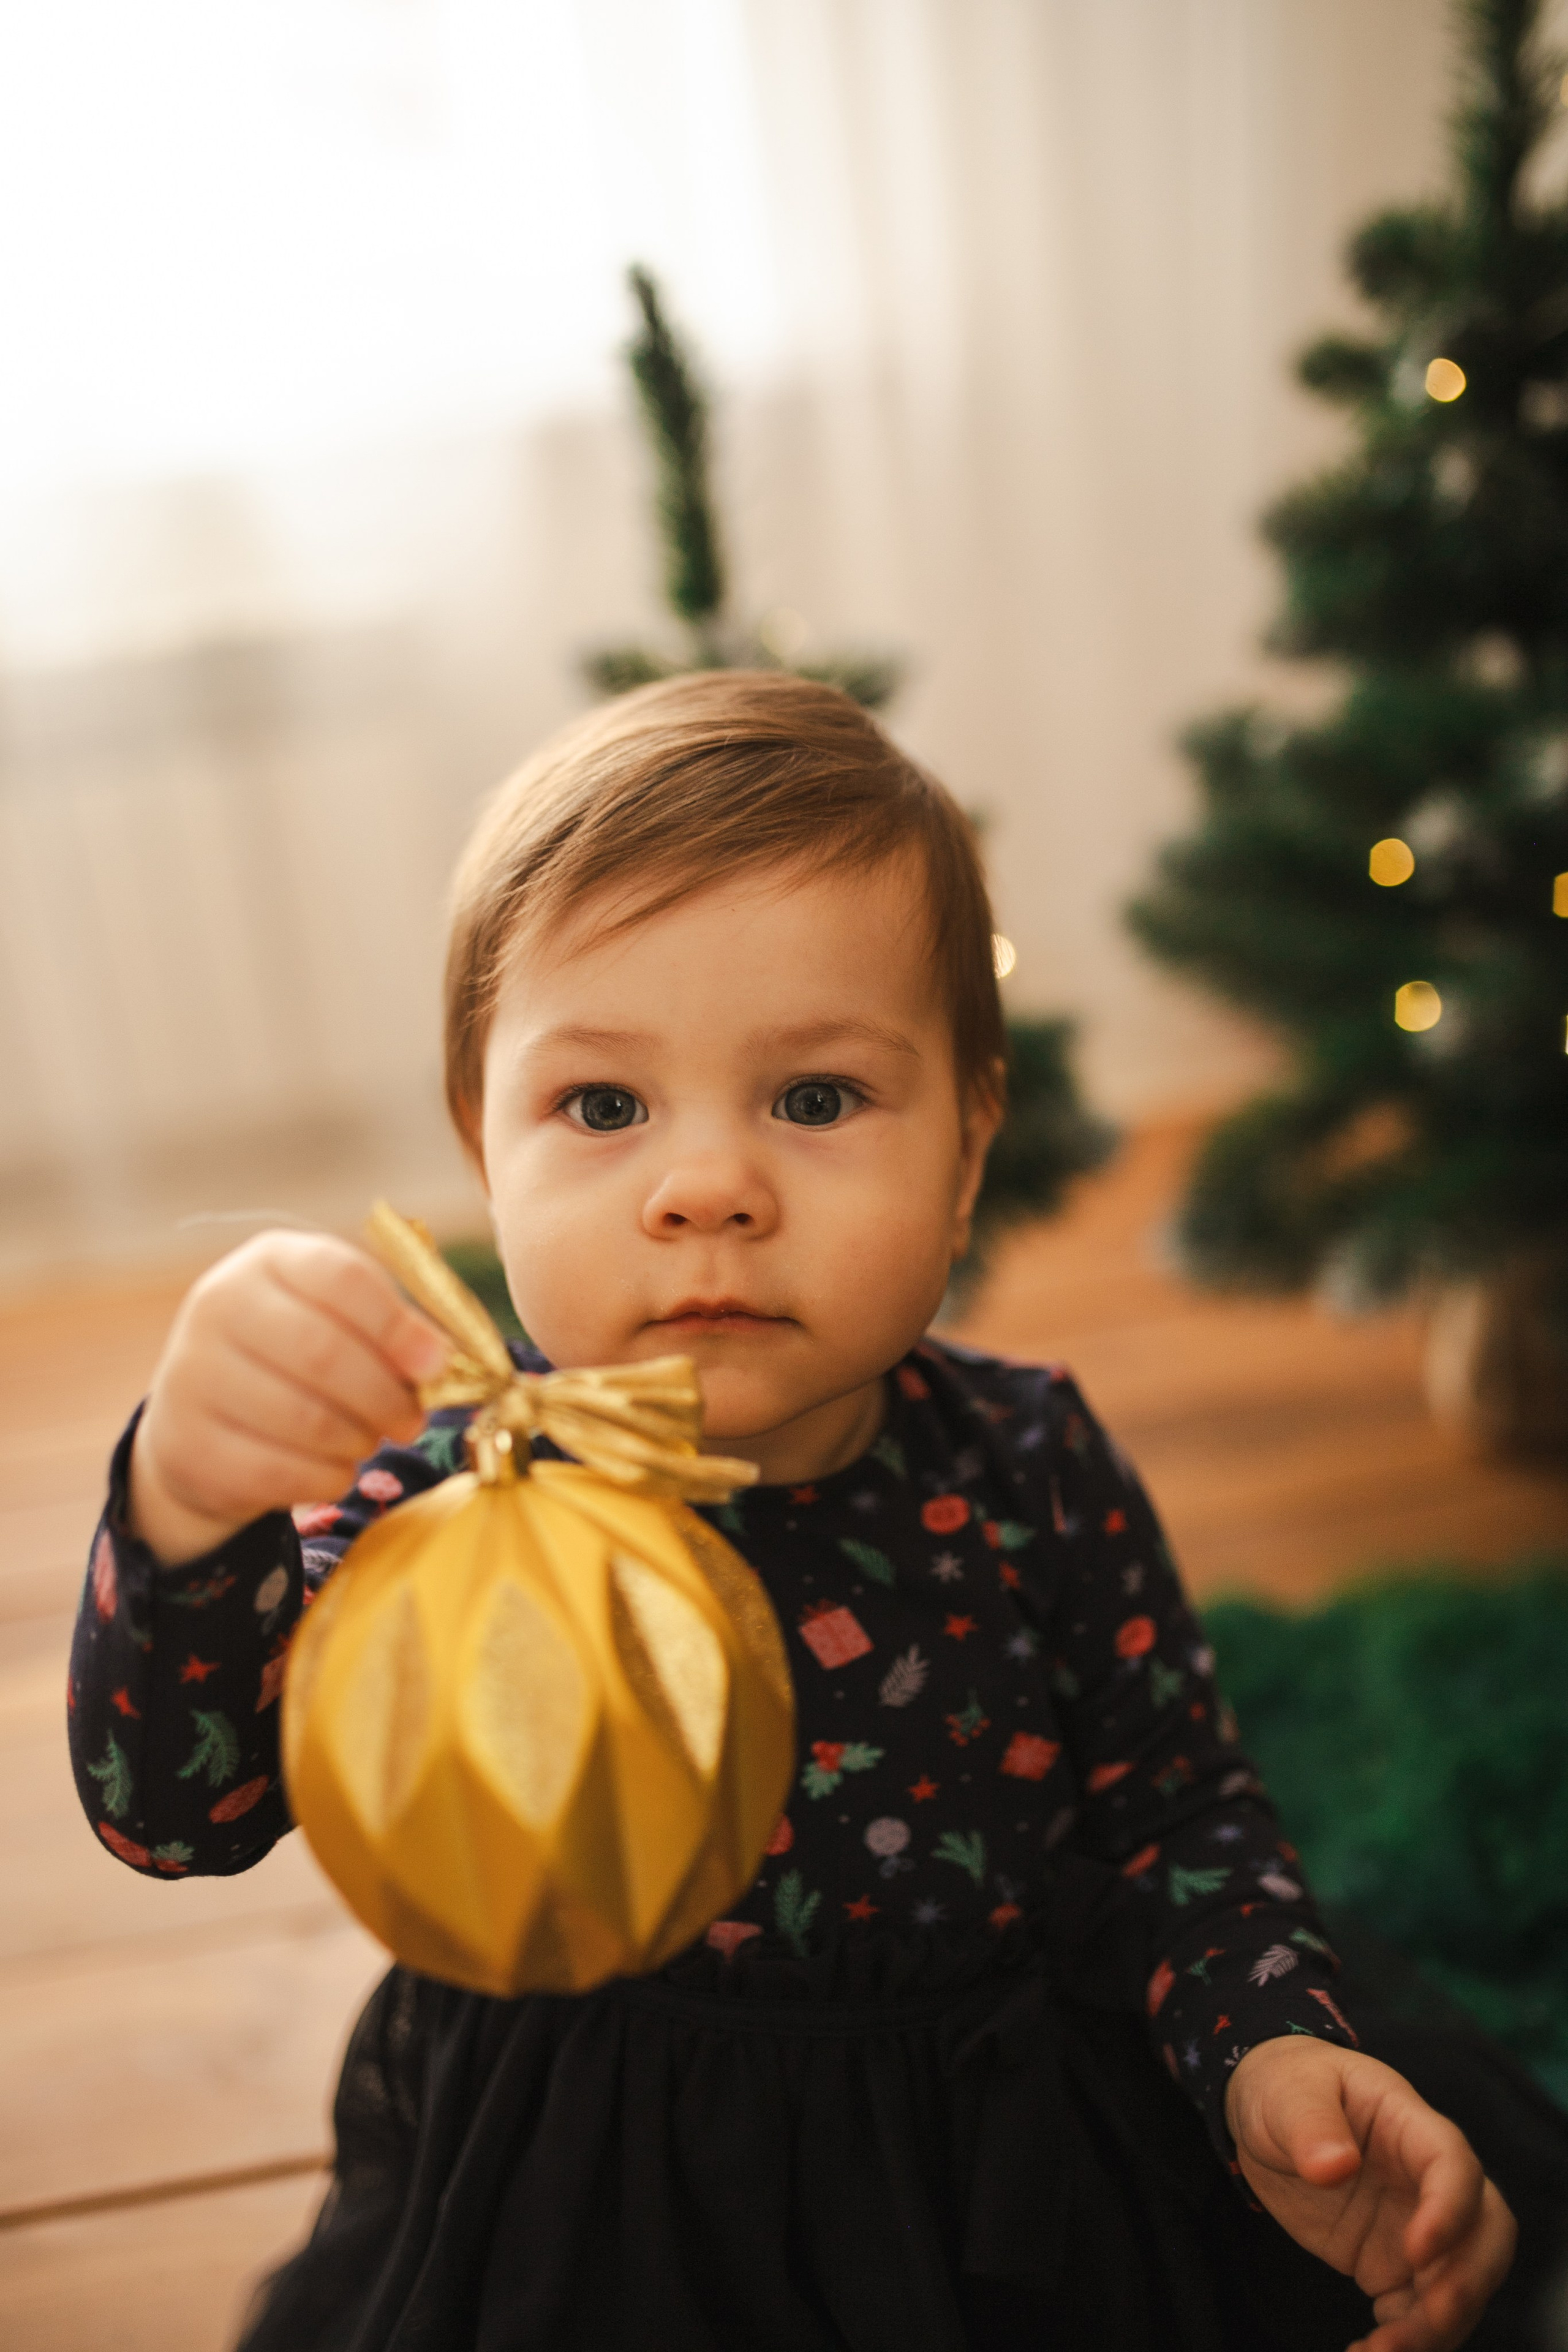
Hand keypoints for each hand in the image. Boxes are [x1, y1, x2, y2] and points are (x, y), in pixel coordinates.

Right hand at [129, 1231, 448, 1564]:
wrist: (200, 1413)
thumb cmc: (292, 1356)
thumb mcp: (335, 1318)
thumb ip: (389, 1329)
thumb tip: (439, 1360)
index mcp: (268, 1261)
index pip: (340, 1276)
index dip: (396, 1325)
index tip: (435, 1365)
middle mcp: (219, 1306)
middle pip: (324, 1352)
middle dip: (385, 1396)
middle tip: (412, 1420)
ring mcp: (192, 1375)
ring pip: (305, 1420)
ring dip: (359, 1440)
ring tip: (370, 1439)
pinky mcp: (187, 1445)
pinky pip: (279, 1471)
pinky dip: (328, 1476)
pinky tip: (337, 1468)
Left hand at [1225, 2035, 1515, 2351]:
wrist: (1272, 2115)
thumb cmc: (1287, 2087)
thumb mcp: (1286, 2092)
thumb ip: (1310, 2124)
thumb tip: (1333, 2166)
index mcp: (1410, 2125)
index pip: (1454, 2166)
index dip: (1449, 2211)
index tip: (1415, 2252)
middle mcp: (1427, 2181)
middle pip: (1487, 2233)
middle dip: (1468, 2282)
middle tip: (1427, 2318)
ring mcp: (1417, 2226)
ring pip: (1461, 2283)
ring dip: (1435, 2326)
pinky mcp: (1395, 2265)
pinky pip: (1420, 2311)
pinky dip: (1407, 2340)